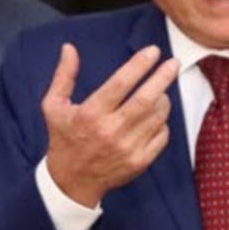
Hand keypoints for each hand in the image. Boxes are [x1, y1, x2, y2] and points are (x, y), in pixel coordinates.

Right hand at [40, 43, 178, 207]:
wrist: (72, 181)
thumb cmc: (64, 138)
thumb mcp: (54, 106)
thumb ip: (63, 76)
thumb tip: (69, 48)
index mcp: (90, 114)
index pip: (121, 83)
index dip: (139, 65)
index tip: (153, 51)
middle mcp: (111, 131)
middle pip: (146, 99)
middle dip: (163, 77)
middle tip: (174, 63)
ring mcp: (128, 148)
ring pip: (157, 116)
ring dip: (163, 99)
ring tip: (160, 90)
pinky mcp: (139, 162)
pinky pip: (161, 135)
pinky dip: (162, 122)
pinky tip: (155, 116)